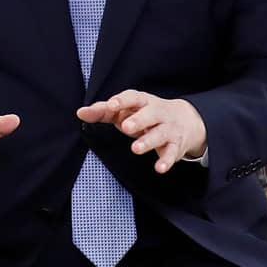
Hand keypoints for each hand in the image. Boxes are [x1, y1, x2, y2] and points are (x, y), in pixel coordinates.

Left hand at [76, 90, 205, 173]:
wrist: (186, 120)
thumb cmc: (145, 114)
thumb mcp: (126, 110)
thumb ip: (103, 111)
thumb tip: (80, 112)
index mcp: (142, 102)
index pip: (133, 98)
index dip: (122, 101)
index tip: (111, 105)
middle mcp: (157, 113)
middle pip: (150, 114)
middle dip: (138, 120)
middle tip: (126, 127)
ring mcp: (168, 129)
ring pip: (159, 134)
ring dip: (148, 141)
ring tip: (135, 148)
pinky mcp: (175, 145)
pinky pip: (172, 153)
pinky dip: (166, 161)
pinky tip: (159, 168)